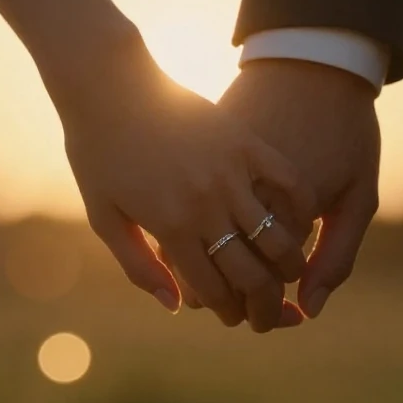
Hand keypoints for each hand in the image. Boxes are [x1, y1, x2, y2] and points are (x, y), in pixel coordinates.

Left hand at [49, 37, 314, 331]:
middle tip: (269, 313)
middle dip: (265, 304)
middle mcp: (206, 204)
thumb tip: (176, 305)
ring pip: (277, 236)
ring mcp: (230, 171)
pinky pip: (289, 183)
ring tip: (290, 273)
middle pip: (253, 274)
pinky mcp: (245, 142)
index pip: (216, 289)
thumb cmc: (98, 153)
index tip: (236, 317)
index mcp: (171, 227)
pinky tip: (303, 222)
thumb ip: (139, 266)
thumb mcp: (105, 217)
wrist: (109, 85)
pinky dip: (303, 209)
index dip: (230, 311)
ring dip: (290, 264)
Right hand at [217, 59, 379, 318]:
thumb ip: (339, 254)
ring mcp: (218, 175)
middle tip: (252, 317)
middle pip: (226, 276)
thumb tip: (309, 311)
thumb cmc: (348, 130)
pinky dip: (197, 237)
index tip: (280, 318)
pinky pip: (190, 212)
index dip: (268, 309)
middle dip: (240, 305)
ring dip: (212, 278)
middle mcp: (243, 196)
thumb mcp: (361, 196)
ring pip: (197, 250)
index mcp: (288, 211)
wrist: (316, 62)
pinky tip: (216, 245)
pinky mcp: (201, 160)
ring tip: (231, 288)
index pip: (263, 285)